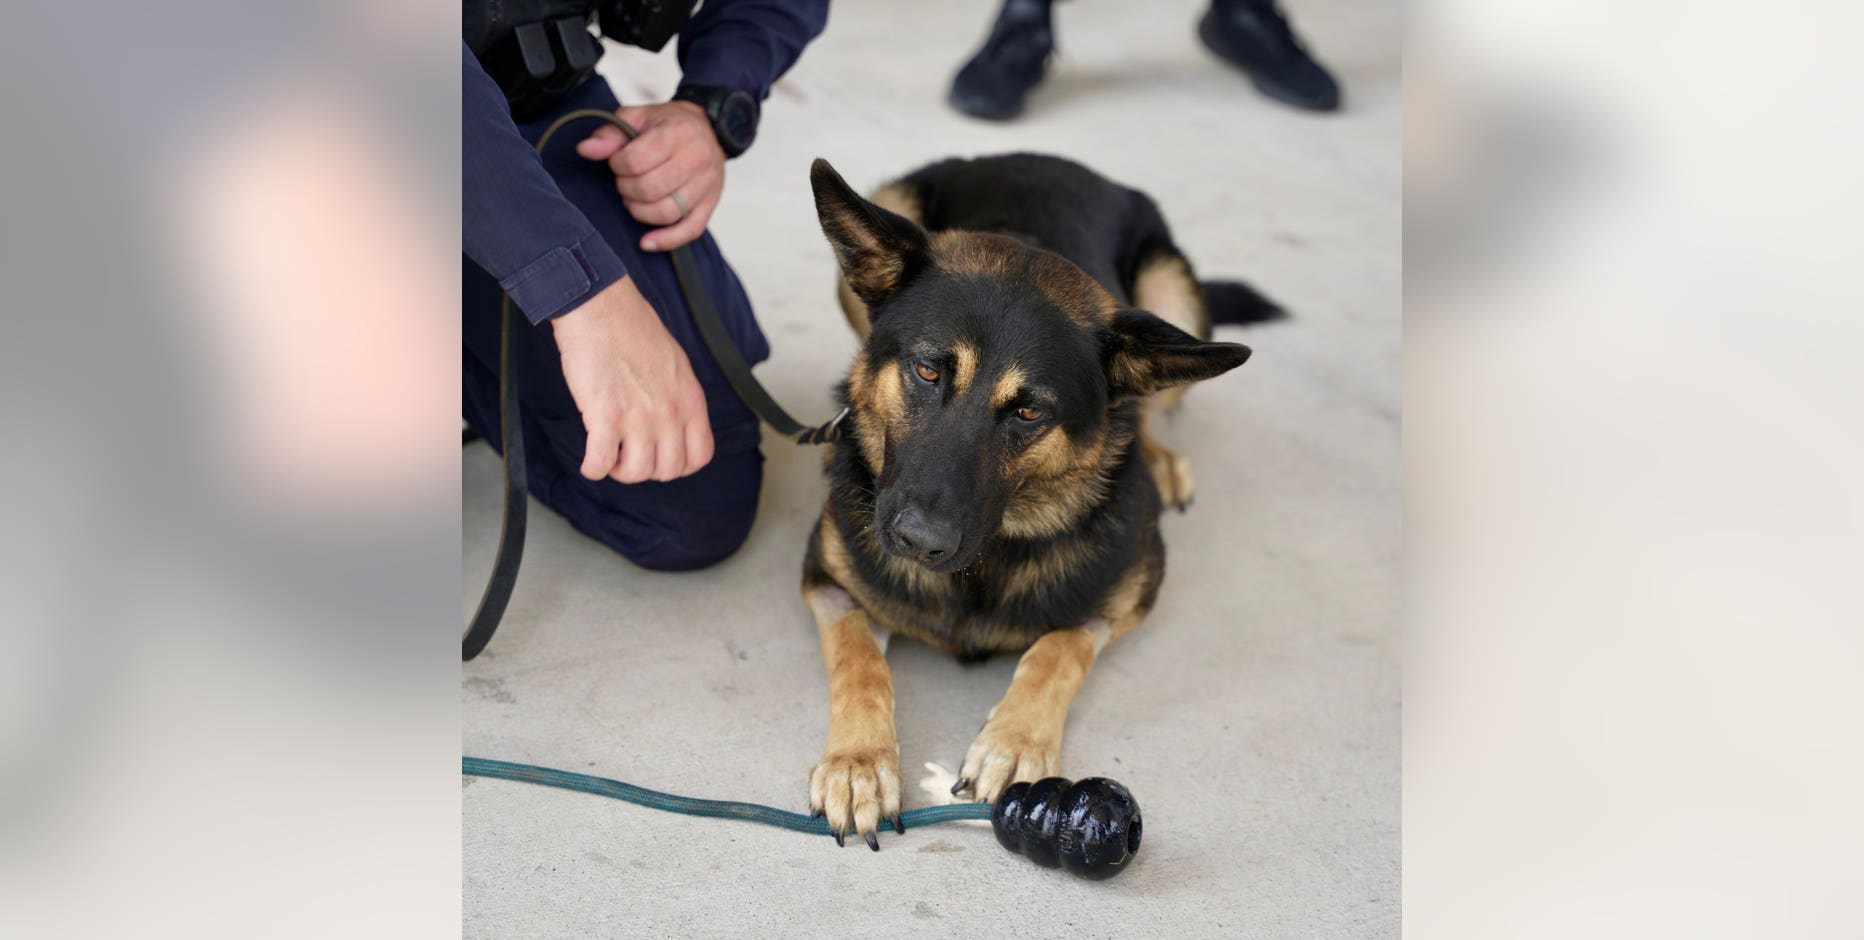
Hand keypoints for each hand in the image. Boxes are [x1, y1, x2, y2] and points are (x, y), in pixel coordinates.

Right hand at [551, 275, 713, 482]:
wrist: (600, 306)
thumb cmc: (632, 328)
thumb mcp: (675, 364)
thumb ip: (678, 398)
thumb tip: (673, 425)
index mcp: (690, 398)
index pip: (700, 456)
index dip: (679, 466)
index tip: (659, 457)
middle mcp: (669, 411)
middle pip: (667, 470)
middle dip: (646, 469)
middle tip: (628, 454)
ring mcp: (638, 415)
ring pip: (635, 473)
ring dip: (618, 470)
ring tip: (609, 454)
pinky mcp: (605, 415)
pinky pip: (600, 463)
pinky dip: (592, 468)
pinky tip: (589, 460)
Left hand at [575, 101, 724, 251]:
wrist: (709, 129)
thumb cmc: (669, 124)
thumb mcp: (638, 117)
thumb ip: (611, 133)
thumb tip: (586, 149)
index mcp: (677, 132)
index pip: (635, 161)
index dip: (617, 165)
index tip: (618, 162)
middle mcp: (697, 158)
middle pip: (649, 189)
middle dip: (627, 188)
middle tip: (625, 180)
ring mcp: (706, 184)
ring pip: (667, 212)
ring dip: (640, 211)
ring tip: (634, 199)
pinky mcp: (710, 204)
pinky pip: (690, 230)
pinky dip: (666, 240)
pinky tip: (646, 242)